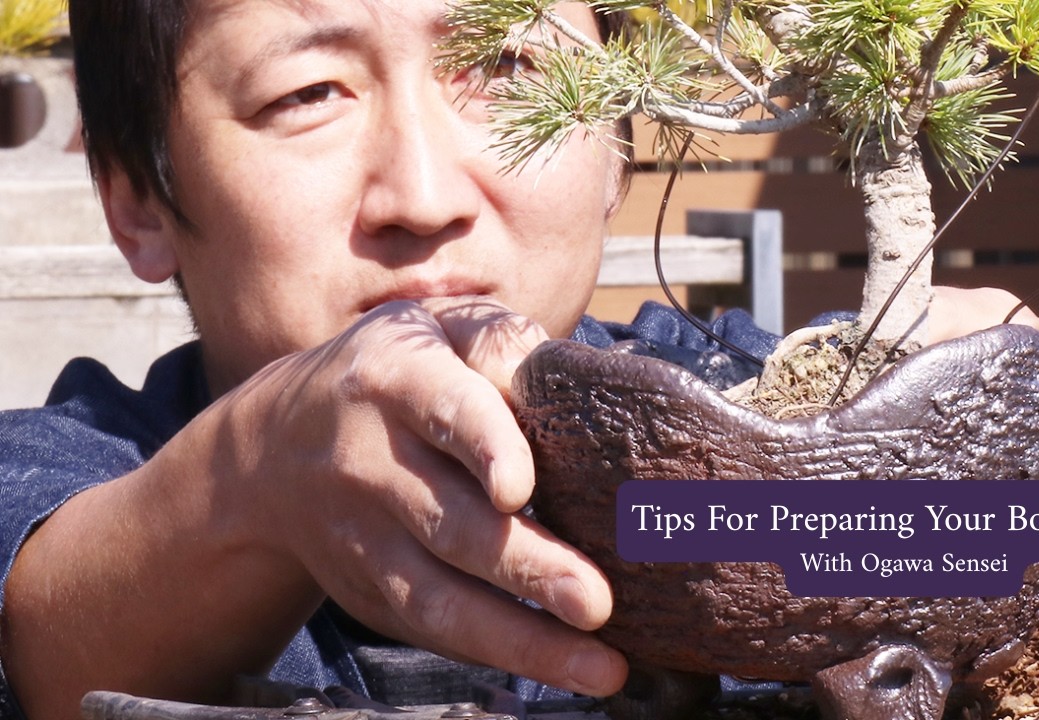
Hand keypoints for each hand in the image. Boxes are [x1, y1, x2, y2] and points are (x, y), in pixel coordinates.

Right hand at [216, 296, 625, 693]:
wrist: (273, 448)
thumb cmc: (392, 375)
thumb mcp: (436, 329)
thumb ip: (501, 341)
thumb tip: (567, 380)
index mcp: (396, 379)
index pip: (446, 410)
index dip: (484, 447)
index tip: (519, 490)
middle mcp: (374, 463)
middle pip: (452, 524)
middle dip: (527, 567)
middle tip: (596, 602)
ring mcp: (366, 539)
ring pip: (441, 598)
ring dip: (523, 639)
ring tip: (599, 667)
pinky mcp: (369, 593)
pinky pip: (436, 631)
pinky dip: (500, 653)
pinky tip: (565, 667)